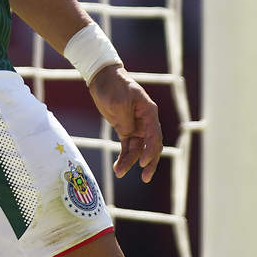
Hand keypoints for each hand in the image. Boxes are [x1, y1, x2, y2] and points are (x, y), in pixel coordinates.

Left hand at [88, 65, 162, 182]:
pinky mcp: (125, 128)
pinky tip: (118, 167)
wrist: (102, 78)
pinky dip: (124, 157)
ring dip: (130, 162)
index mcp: (149, 112)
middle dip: (149, 163)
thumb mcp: (119, 103)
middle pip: (152, 146)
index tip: (143, 163)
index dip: (151, 151)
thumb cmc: (113, 86)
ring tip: (119, 173)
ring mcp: (136, 125)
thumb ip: (126, 121)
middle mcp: (146, 120)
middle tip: (145, 177)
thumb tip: (130, 135)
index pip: (154, 135)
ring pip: (138, 149)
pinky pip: (128, 147)